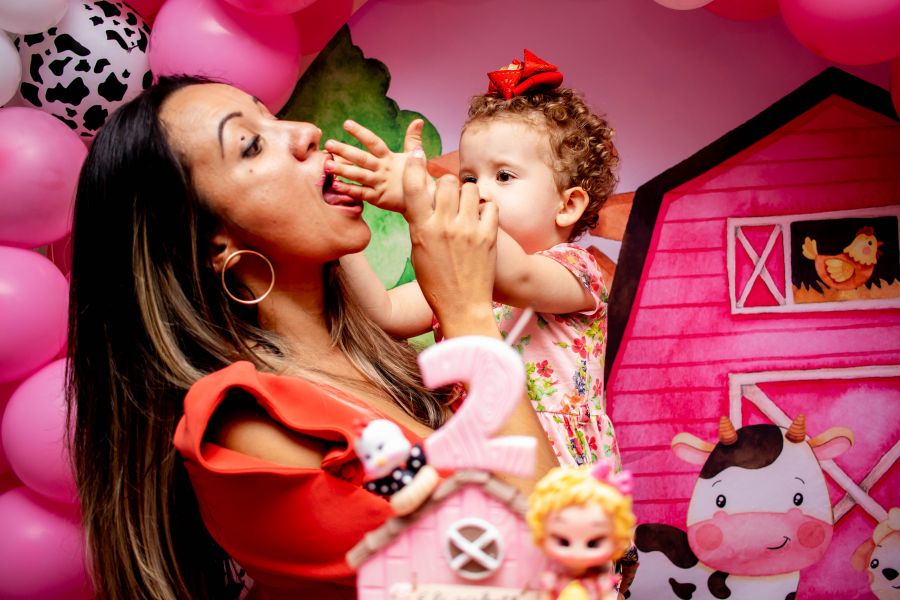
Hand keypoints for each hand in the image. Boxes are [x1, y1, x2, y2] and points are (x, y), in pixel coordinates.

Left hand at [323, 119, 424, 213]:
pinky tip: (335, 185)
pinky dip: (349, 190)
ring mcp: (380, 184)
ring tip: (327, 165)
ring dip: (343, 170)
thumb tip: (418, 120)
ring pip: (359, 176)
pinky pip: (361, 193)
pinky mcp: (379, 198)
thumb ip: (412, 139)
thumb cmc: (416, 175)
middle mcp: (383, 169)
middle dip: (345, 151)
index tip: (346, 124)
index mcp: (389, 158)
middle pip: (362, 158)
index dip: (361, 133)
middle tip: (329, 143)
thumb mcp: (415, 156)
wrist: (424, 200)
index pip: (373, 142)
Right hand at [402, 150, 498, 338]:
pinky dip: (486, 208)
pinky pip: (490, 205)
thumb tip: (422, 199)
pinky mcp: (489, 236)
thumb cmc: (436, 282)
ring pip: (470, 189)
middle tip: (448, 197)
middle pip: (446, 181)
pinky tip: (481, 218)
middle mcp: (445, 226)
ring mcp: (469, 230)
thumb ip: (420, 223)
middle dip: (446, 185)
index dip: (413, 164)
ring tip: (467, 208)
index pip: (414, 186)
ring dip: (467, 194)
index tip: (415, 153)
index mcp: (422, 230)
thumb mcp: (418, 251)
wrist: (463, 306)